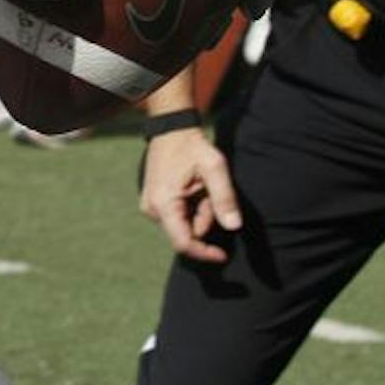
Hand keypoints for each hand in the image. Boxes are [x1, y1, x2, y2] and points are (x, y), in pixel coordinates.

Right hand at [139, 129, 241, 262]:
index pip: (184, 243)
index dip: (205, 253)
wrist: (171, 129)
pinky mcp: (153, 203)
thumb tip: (234, 227)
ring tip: (201, 186)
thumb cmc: (193, 147)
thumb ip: (224, 198)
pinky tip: (193, 188)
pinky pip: (177, 217)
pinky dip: (190, 208)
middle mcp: (152, 209)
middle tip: (210, 192)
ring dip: (198, 212)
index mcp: (164, 204)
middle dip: (205, 218)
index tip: (223, 256)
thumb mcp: (214, 168)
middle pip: (186, 233)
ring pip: (183, 225)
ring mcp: (150, 207)